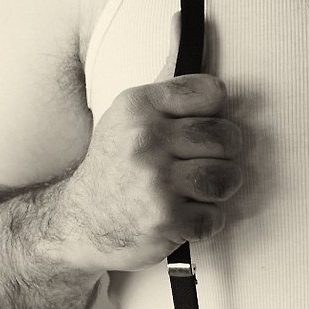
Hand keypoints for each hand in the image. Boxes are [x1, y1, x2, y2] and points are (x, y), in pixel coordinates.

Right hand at [50, 63, 243, 274]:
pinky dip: (207, 221)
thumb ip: (168, 102)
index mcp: (138, 106)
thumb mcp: (127, 119)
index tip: (202, 124)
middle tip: (203, 162)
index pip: (212, 92)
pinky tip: (185, 215)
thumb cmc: (115, 168)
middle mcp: (145, 139)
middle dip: (223, 153)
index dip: (215, 112)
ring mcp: (155, 180)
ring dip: (221, 187)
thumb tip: (213, 86)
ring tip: (200, 190)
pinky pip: (215, 216)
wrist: (81, 222)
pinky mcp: (165, 218)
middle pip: (226, 136)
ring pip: (228, 176)